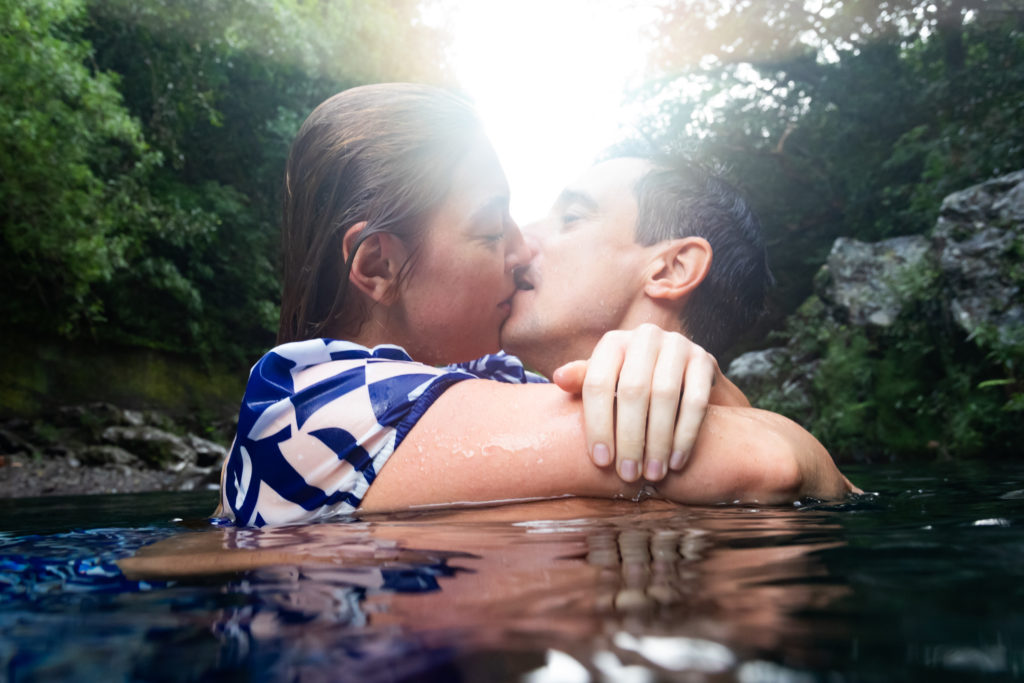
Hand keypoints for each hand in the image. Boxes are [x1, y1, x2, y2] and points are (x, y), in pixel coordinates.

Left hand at [552, 324, 716, 482]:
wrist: (681, 375)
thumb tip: (559, 378)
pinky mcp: (705, 360)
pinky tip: (677, 461)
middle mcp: (645, 336)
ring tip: (652, 474)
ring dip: (658, 441)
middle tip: (628, 474)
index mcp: (613, 342)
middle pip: (632, 391)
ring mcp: (678, 345)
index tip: (601, 461)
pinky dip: (686, 435)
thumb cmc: (630, 383)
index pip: (598, 382)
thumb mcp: (605, 381)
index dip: (597, 424)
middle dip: (629, 438)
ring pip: (665, 395)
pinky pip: (696, 400)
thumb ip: (582, 381)